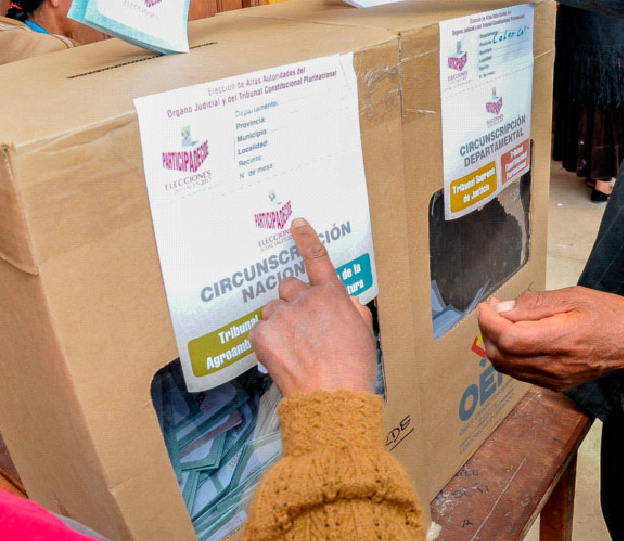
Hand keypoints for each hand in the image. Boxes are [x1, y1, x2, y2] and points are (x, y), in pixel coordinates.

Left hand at [248, 217, 376, 395]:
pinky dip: (267, 343)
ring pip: (272, 311)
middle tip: (301, 327)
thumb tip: (341, 300)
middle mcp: (305, 300)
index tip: (297, 224)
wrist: (331, 398)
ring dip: (278, 323)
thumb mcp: (364, 332)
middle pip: (288, 287)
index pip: (318, 259)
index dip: (307, 239)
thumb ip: (351, 309)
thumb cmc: (353, 369)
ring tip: (293, 349)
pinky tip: (282, 359)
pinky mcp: (263, 335)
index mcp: (332, 296)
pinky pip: (259, 332)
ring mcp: (282, 316)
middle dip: (292, 302)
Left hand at [475, 287, 623, 391]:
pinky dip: (510, 356)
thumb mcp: (574, 297)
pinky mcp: (555, 385)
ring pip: (506, 368)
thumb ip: (536, 304)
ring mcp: (554, 379)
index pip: (507, 338)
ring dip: (497, 345)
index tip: (486, 306)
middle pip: (500, 356)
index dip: (488, 322)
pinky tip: (519, 337)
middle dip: (489, 332)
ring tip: (504, 321)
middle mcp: (553, 366)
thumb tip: (503, 308)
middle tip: (494, 310)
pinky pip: (520, 373)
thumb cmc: (610, 315)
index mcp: (559, 340)